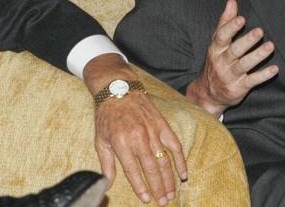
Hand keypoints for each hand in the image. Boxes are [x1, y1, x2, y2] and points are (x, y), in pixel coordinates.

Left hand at [84, 54, 186, 204]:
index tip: (147, 199)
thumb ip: (106, 163)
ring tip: (172, 193)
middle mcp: (138, 136)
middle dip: (158, 187)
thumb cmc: (107, 115)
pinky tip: (183, 174)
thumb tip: (107, 183)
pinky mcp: (162, 124)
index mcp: (120, 141)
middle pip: (151, 168)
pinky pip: (175, 145)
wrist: (118, 88)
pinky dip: (180, 161)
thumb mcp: (100, 139)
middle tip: (163, 201)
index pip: (132, 170)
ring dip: (169, 179)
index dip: (140, 186)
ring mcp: (152, 130)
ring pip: (164, 159)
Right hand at [186, 0, 278, 116]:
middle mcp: (221, 61)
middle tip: (260, 31)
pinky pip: (251, 81)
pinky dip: (263, 75)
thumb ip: (225, 22)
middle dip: (247, 41)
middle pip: (234, 50)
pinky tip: (274, 69)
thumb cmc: (216, 62)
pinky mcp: (238, 87)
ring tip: (270, 46)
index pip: (221, 36)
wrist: (208, 92)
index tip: (241, 19)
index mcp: (215, 48)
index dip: (231, 28)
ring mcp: (229, 75)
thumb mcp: (217, 42)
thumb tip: (232, 2)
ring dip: (257, 56)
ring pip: (244, 65)